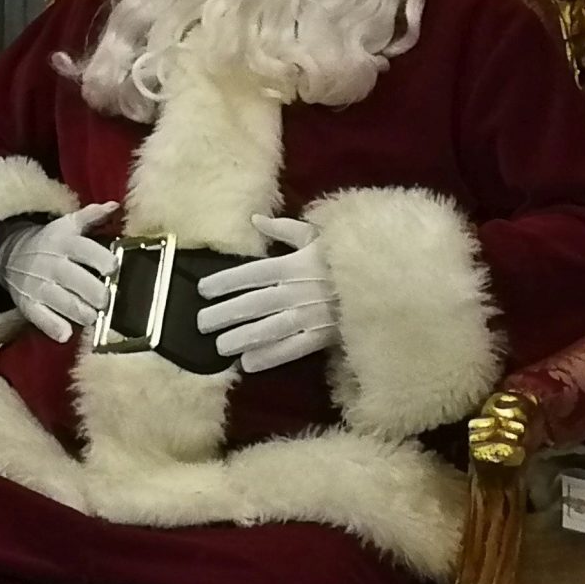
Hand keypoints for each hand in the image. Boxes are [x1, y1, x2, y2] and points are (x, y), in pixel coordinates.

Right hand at [0, 202, 119, 342]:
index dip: (103, 261)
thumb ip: (91, 216)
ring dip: (83, 313)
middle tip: (107, 300)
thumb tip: (114, 206)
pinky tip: (66, 333)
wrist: (9, 253)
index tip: (114, 269)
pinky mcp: (29, 304)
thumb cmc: (48, 240)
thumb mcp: (66, 224)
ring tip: (93, 316)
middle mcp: (53, 264)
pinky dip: (54, 328)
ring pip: (65, 303)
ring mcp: (40, 286)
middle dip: (98, 294)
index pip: (86, 251)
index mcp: (65, 243)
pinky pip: (42, 319)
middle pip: (79, 282)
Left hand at [195, 216, 338, 373]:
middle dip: (225, 313)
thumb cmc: (348, 254)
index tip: (202, 290)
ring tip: (219, 346)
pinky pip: (292, 348)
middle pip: (253, 303)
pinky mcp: (322, 335)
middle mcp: (296, 290)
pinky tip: (248, 363)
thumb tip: (255, 219)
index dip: (225, 281)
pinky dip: (270, 356)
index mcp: (293, 264)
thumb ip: (284, 229)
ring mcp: (308, 315)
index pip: (250, 274)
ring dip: (242, 337)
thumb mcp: (318, 234)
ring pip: (268, 328)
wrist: (383, 279)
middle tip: (200, 323)